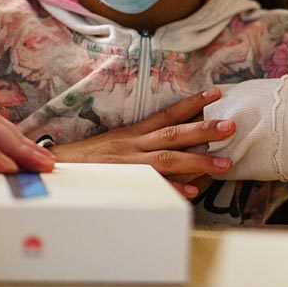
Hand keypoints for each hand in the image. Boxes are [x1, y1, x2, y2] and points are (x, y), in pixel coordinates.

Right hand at [48, 87, 232, 198]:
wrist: (57, 172)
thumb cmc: (90, 161)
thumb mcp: (118, 143)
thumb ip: (146, 141)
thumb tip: (179, 142)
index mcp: (134, 133)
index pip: (167, 113)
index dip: (193, 103)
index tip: (216, 95)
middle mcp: (134, 146)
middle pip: (174, 134)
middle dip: (204, 130)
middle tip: (231, 126)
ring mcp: (131, 166)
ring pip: (168, 160)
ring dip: (198, 162)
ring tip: (224, 164)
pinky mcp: (125, 185)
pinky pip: (152, 188)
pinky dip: (172, 189)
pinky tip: (191, 191)